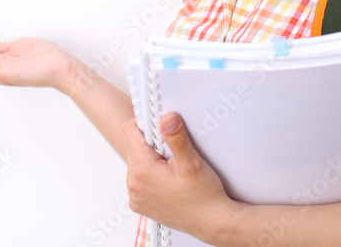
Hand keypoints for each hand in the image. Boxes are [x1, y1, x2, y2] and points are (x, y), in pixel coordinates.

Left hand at [122, 112, 235, 240]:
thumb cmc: (204, 195)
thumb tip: (167, 118)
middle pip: (133, 146)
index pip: (129, 130)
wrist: (211, 222)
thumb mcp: (192, 163)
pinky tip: (169, 180)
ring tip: (173, 166)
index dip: (145, 122)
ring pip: (136, 162)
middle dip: (150, 142)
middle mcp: (133, 183)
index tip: (162, 127)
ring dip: (150, 158)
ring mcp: (135, 196)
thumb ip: (176, 138)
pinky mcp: (139, 203)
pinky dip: (150, 174)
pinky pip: (138, 179)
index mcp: (142, 169)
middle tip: (173, 149)